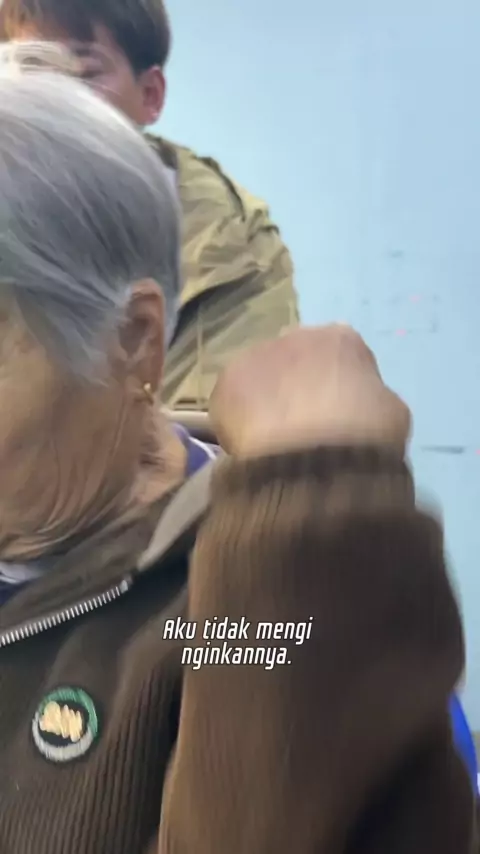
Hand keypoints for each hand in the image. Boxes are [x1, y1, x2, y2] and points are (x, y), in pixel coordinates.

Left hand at [210, 325, 410, 456]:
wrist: (319, 458)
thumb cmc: (365, 436)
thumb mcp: (390, 412)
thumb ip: (370, 397)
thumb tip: (356, 405)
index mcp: (342, 339)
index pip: (337, 357)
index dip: (334, 389)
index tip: (334, 416)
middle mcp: (296, 335)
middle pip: (292, 362)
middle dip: (293, 390)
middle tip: (299, 430)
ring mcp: (257, 355)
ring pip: (259, 380)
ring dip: (264, 403)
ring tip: (273, 442)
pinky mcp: (226, 382)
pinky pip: (232, 404)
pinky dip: (237, 423)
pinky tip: (250, 447)